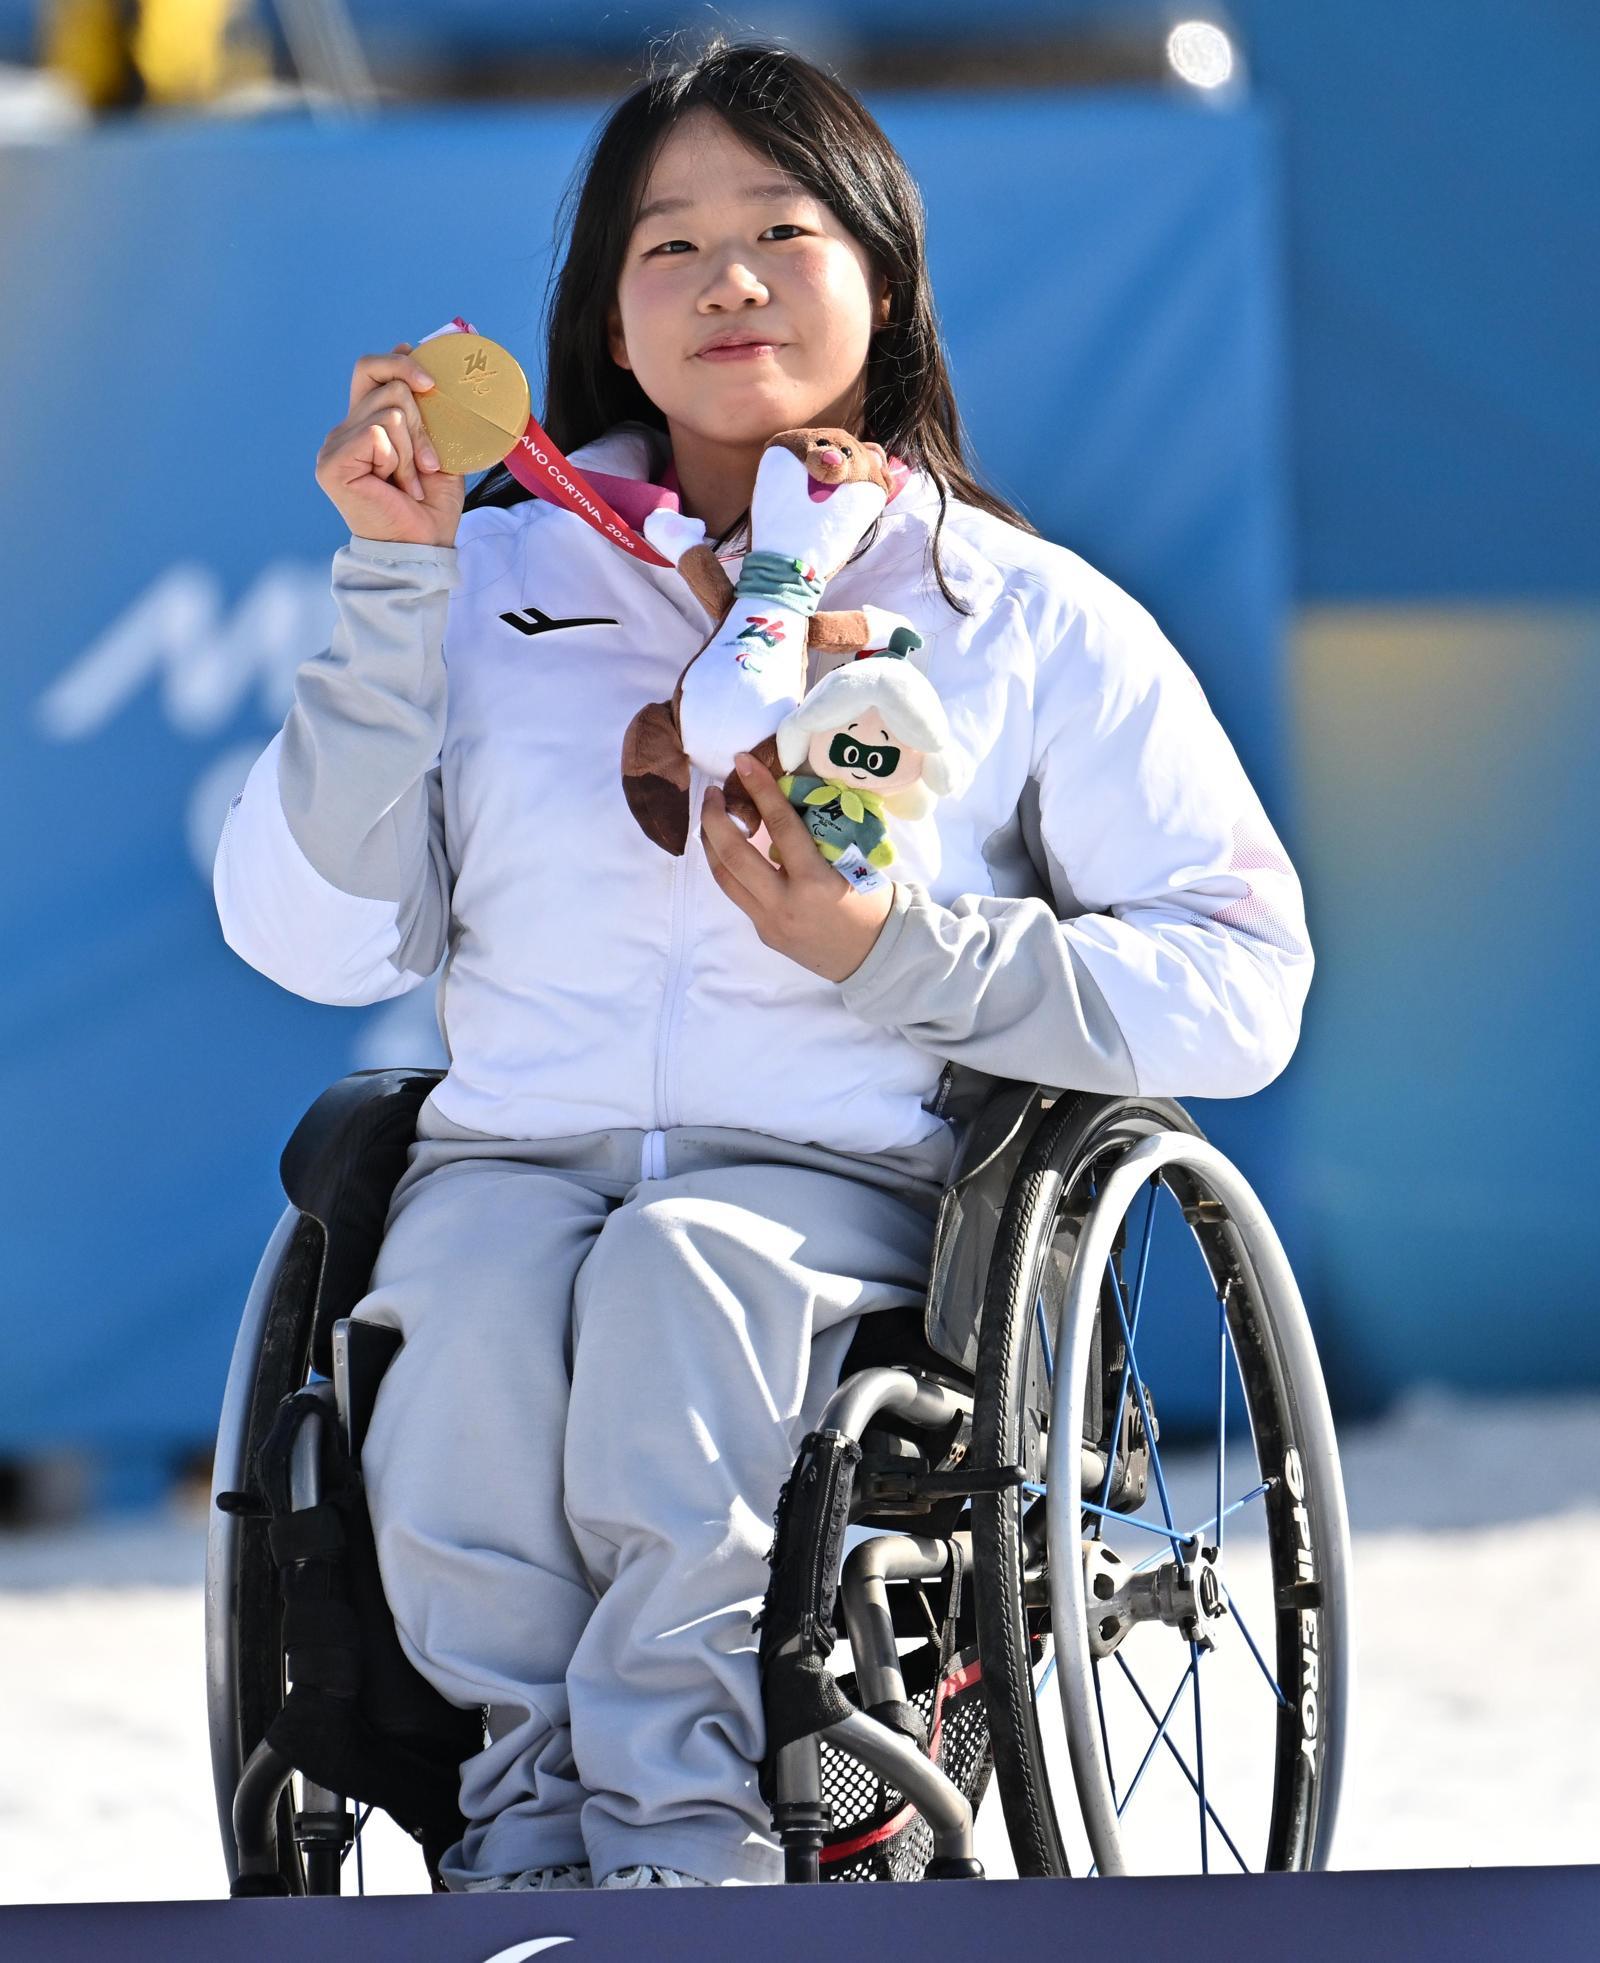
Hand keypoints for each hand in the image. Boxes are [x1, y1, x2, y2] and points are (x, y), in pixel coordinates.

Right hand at [314, 341, 465, 548]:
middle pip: (387, 384)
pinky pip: (378, 433)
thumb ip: (428, 411)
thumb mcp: (439, 449)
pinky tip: (396, 486)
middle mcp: (345, 432)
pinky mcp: (333, 463)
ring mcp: (335, 446)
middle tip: (430, 461)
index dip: (396, 362)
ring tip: (411, 482)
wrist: (424, 547)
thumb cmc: (431, 507)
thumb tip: (419, 358)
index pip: (369, 371)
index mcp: (365, 425)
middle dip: (422, 420)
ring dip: (413, 450)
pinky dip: (398, 461)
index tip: (427, 378)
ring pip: (389, 411)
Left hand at [699, 751, 894, 982]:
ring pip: (724, 877)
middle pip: (734, 853)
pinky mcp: (763, 932)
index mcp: (815, 882)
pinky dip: (727, 868)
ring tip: (710, 818)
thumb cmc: (872, 904)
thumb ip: (819, 839)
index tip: (742, 762)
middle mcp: (784, 903)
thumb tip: (787, 803)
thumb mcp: (854, 865)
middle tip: (712, 792)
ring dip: (710, 844)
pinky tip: (726, 851)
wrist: (875, 957)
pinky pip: (737, 895)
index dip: (760, 789)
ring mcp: (769, 922)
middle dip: (716, 818)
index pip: (781, 825)